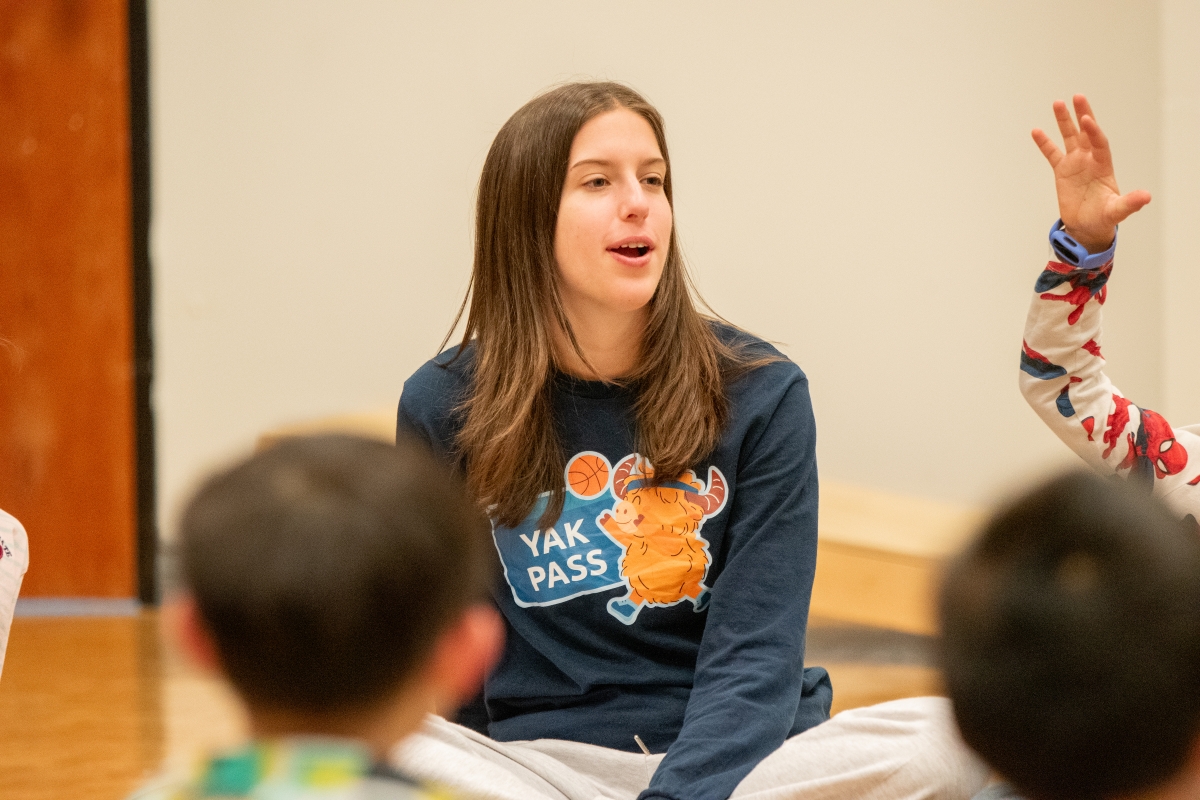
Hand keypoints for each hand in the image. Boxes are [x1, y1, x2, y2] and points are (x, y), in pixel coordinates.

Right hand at [1031, 94, 1150, 252]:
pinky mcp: (1062, 171)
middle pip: (1087, 132)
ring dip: (1064, 121)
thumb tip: (1146, 197)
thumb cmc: (1104, 218)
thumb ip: (1130, 202)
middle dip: (1083, 114)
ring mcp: (1076, 163)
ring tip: (1058, 103)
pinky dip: (1044, 143)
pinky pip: (1052, 153)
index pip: (1099, 143)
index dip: (1094, 132)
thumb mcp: (1118, 211)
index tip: (1086, 120)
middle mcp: (1090, 160)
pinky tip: (1037, 131)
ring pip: (1070, 137)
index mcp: (1103, 166)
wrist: (1087, 227)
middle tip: (1078, 97)